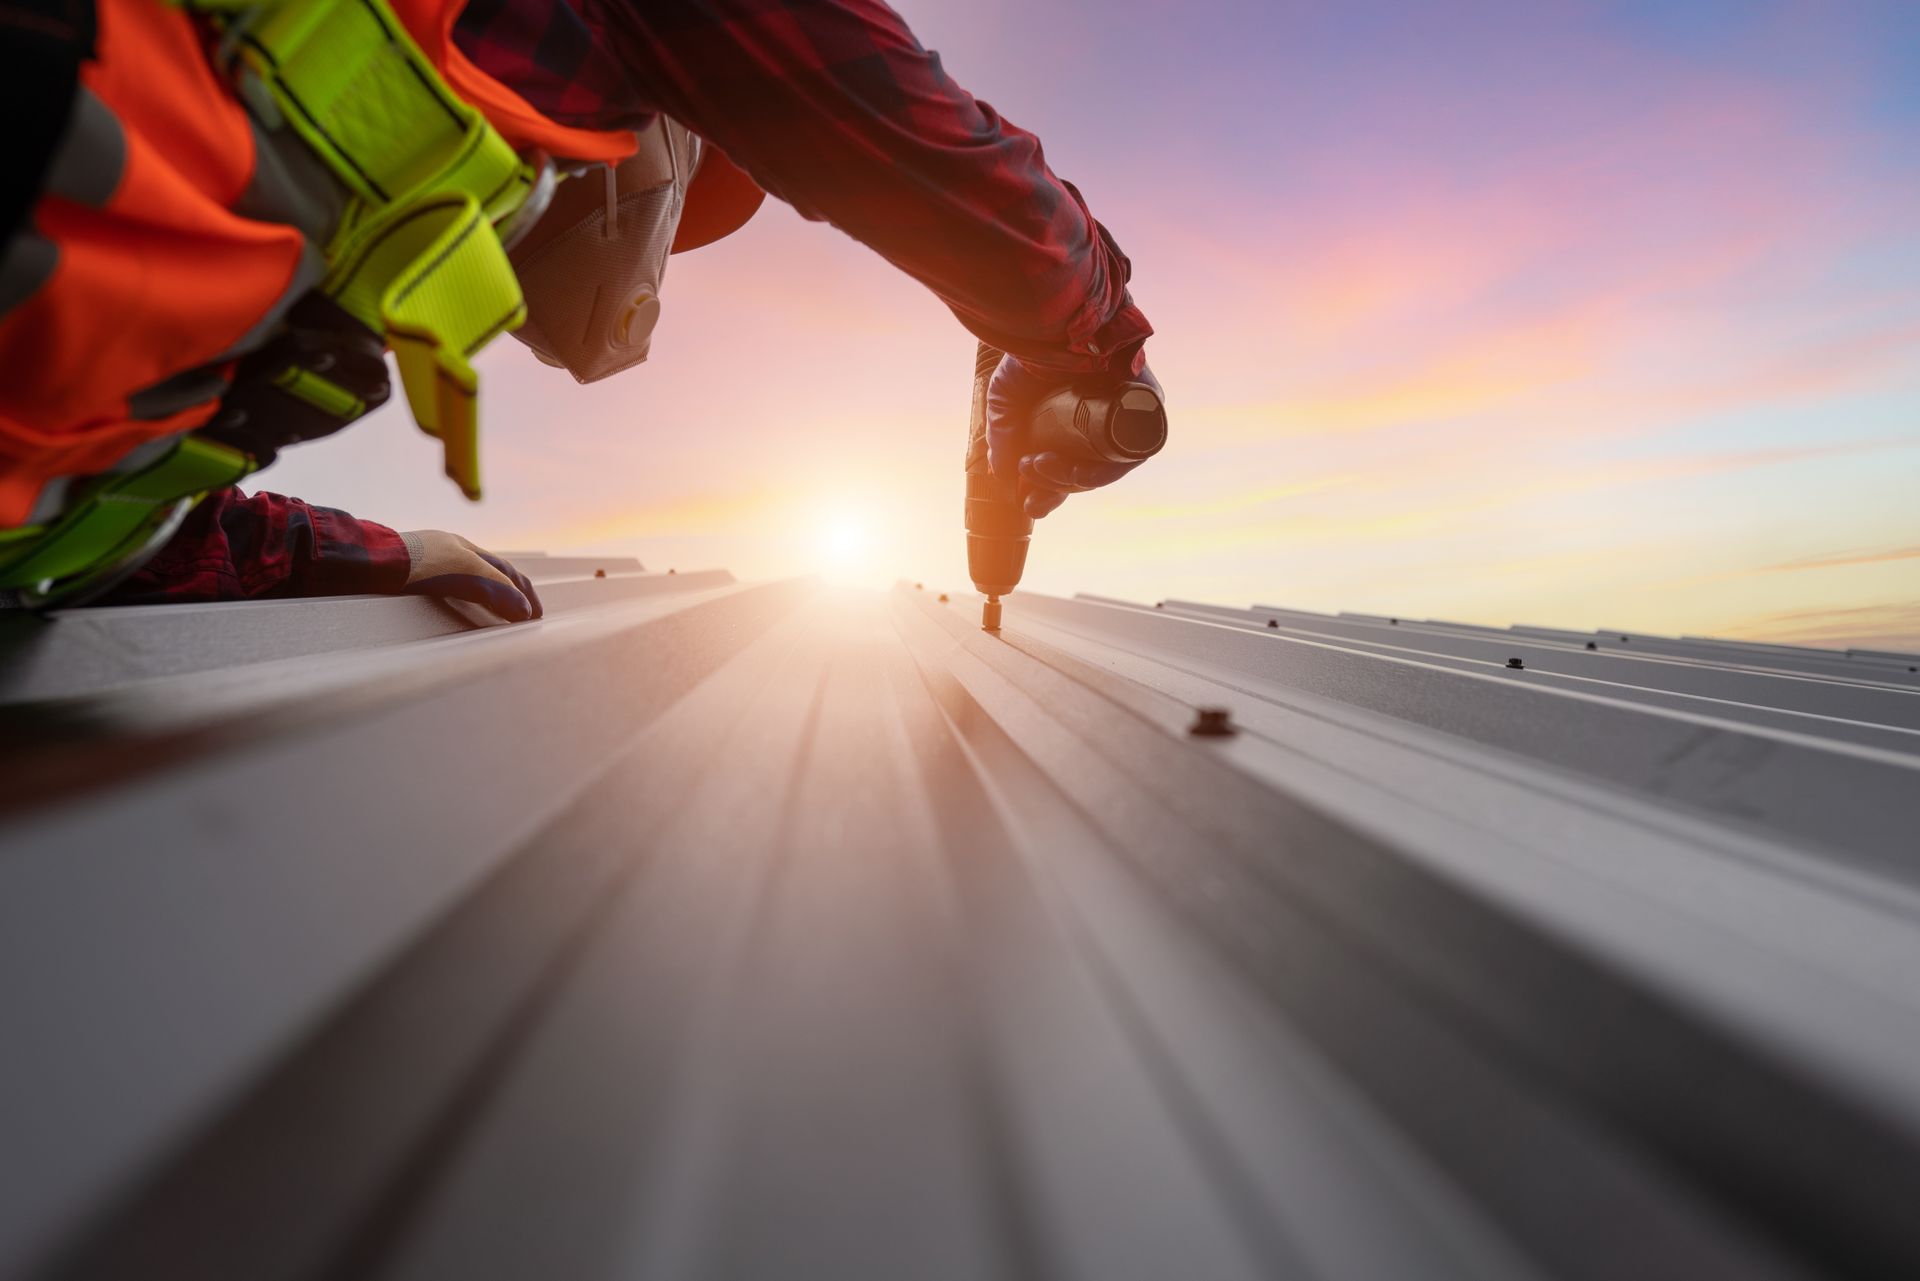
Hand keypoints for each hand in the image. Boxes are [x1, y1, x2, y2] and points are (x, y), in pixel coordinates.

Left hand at [400, 531, 542, 622]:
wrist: (370, 566)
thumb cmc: (419, 564)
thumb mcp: (468, 574)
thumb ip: (499, 590)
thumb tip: (525, 612)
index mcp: (463, 546)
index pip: (504, 570)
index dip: (524, 592)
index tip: (536, 615)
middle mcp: (445, 553)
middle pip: (486, 574)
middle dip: (508, 594)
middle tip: (522, 617)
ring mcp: (424, 566)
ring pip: (463, 583)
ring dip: (484, 599)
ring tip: (495, 617)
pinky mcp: (406, 582)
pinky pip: (441, 594)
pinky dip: (459, 604)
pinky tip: (454, 614)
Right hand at [986, 354, 1164, 517]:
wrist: (1056, 313)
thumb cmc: (1034, 347)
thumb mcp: (1005, 398)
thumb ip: (1002, 436)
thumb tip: (1004, 477)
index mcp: (1076, 422)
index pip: (1069, 469)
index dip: (1049, 491)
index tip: (1029, 503)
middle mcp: (1104, 422)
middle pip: (1088, 474)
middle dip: (1056, 488)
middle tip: (1028, 483)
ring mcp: (1128, 416)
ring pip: (1107, 469)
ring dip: (1072, 481)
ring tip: (1036, 465)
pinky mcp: (1148, 406)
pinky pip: (1131, 453)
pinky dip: (1101, 470)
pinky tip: (1071, 469)